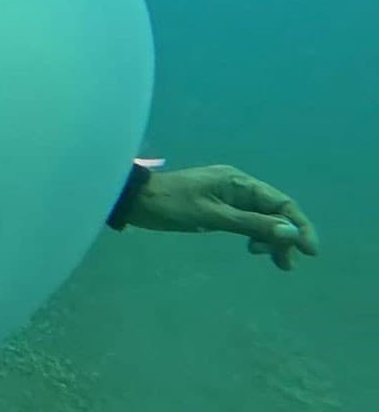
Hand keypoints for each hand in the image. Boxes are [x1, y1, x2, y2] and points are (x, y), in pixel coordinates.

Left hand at [124, 164, 318, 270]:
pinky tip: (254, 249)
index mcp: (237, 181)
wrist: (135, 200)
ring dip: (270, 238)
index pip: (280, 202)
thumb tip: (289, 232)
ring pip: (259, 218)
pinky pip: (244, 220)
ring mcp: (226, 195)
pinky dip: (253, 235)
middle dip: (284, 236)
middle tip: (285, 265)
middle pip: (273, 211)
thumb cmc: (171, 205)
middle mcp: (236, 185)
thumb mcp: (212, 217)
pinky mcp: (216, 206)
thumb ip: (250, 224)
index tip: (310, 251)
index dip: (298, 225)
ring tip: (275, 262)